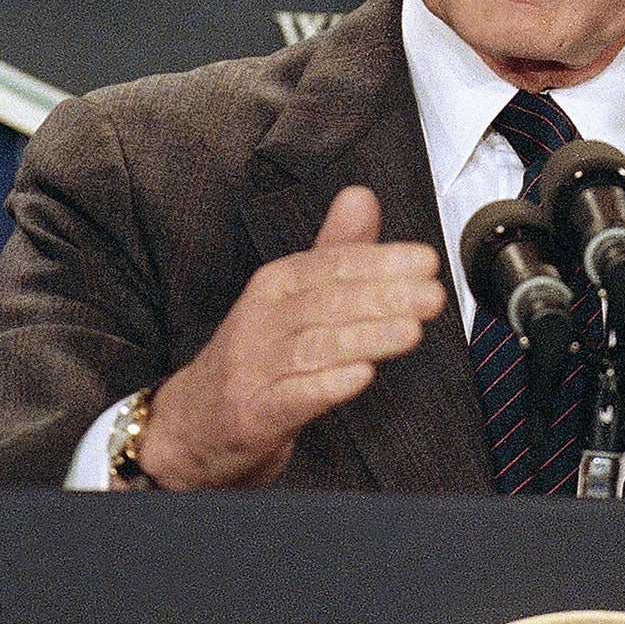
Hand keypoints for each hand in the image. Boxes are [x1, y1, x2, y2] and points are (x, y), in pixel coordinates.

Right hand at [133, 185, 445, 488]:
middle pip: (328, 303)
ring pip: (316, 347)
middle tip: (431, 295)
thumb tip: (362, 197)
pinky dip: (328, 386)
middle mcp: (261, 321)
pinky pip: (292, 397)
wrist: (193, 426)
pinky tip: (362, 377)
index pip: (332, 265)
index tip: (426, 261)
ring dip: (366, 338)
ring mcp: (254, 369)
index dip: (382, 262)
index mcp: (275, 286)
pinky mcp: (252, 415)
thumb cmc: (254, 357)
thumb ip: (333, 250)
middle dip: (384, 297)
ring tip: (410, 332)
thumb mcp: (290, 298)